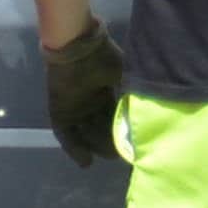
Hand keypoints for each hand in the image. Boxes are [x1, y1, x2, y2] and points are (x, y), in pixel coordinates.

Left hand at [44, 20, 129, 159]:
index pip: (113, 117)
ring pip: (85, 133)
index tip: (133, 143)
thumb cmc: (102, 57)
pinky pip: (65, 134)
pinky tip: (86, 162)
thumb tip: (148, 111)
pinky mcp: (59, 110)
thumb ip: (133, 93)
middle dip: (111, 142)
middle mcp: (88, 101)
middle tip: (123, 153)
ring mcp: (73, 107)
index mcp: (103, 91)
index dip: (122, 130)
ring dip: (95, 146)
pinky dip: (74, 148)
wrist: (77, 45)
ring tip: (108, 157)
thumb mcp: (125, 75)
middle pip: (100, 128)